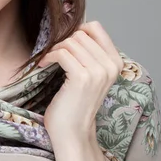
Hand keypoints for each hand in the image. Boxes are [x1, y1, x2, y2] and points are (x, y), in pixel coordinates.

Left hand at [39, 21, 123, 147]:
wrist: (73, 132)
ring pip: (70, 41)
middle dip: (62, 42)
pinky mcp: (82, 77)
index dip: (76, 31)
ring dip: (54, 49)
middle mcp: (111, 65)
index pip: (96, 27)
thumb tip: (74, 28)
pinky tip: (44, 65)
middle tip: (53, 56)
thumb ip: (89, 53)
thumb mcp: (90, 74)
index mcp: (116, 62)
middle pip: (80, 33)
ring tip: (48, 61)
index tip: (65, 45)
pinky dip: (49, 56)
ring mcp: (98, 71)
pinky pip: (61, 52)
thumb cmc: (76, 103)